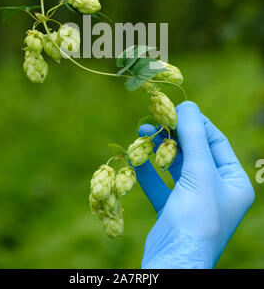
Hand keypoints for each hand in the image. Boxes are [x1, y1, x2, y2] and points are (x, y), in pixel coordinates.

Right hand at [135, 101, 254, 268]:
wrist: (175, 264)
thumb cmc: (197, 218)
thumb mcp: (200, 172)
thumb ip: (194, 137)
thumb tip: (188, 105)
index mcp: (234, 182)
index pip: (216, 141)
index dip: (196, 123)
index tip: (175, 108)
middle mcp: (216, 190)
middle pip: (193, 152)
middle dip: (173, 135)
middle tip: (155, 118)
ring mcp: (194, 201)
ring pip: (175, 166)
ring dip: (158, 149)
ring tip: (142, 131)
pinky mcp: (173, 210)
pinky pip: (160, 184)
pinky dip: (147, 170)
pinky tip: (135, 157)